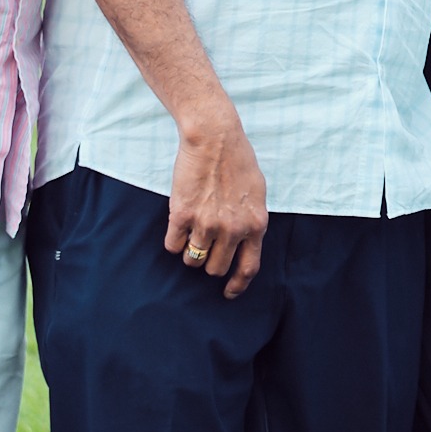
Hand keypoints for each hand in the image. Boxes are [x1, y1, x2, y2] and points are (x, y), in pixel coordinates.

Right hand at [164, 111, 268, 296]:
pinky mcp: (182, 215)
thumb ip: (252, 221)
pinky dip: (174, 241)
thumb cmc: (238, 161)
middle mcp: (233, 229)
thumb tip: (246, 244)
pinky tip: (178, 225)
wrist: (215, 139)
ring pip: (193, 260)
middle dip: (210, 262)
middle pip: (216, 268)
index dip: (237, 285)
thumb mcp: (257, 194)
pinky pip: (173, 246)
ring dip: (190, 252)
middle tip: (206, 246)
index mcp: (255, 224)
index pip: (248, 268)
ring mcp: (207, 223)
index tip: (229, 292)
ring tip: (192, 232)